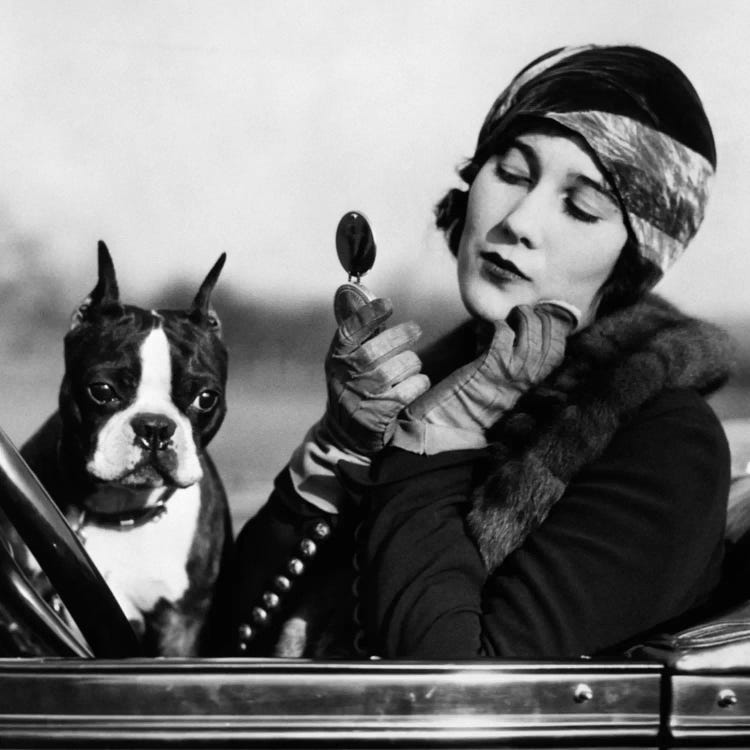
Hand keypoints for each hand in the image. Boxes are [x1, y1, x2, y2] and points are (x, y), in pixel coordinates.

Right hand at [323, 298, 429, 455]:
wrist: (344, 434)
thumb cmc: (350, 389)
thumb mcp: (343, 363)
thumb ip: (356, 336)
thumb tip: (369, 300)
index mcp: (337, 358)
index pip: (350, 331)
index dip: (368, 315)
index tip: (387, 304)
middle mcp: (347, 375)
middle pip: (379, 347)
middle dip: (402, 335)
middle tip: (415, 330)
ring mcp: (364, 394)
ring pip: (400, 366)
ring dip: (412, 362)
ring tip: (410, 365)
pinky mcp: (381, 412)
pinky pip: (410, 388)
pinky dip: (418, 383)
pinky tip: (416, 383)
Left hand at [390, 302, 577, 453]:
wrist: (449, 428)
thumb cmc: (473, 407)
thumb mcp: (504, 389)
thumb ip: (516, 369)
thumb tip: (518, 338)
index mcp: (535, 388)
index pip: (560, 352)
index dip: (557, 329)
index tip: (547, 315)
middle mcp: (528, 382)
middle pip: (550, 340)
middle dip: (543, 318)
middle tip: (529, 311)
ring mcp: (510, 375)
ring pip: (530, 334)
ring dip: (523, 317)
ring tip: (515, 314)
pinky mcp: (488, 368)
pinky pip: (503, 336)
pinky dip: (498, 325)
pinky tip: (491, 327)